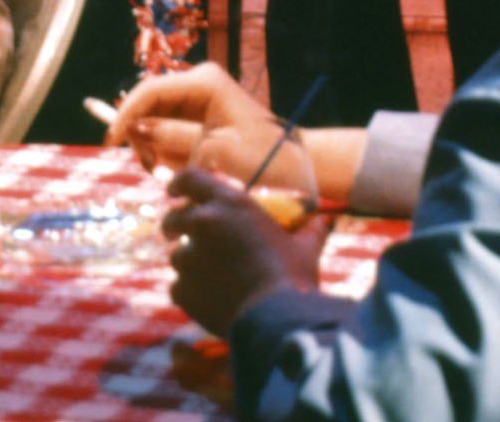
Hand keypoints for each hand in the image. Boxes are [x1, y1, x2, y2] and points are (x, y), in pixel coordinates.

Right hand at [105, 62, 273, 175]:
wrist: (292, 168)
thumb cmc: (261, 159)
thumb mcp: (214, 153)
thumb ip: (173, 139)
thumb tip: (137, 130)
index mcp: (204, 83)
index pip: (150, 90)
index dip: (126, 114)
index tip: (110, 142)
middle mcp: (197, 84)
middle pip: (147, 104)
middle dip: (141, 135)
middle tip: (151, 167)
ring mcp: (196, 99)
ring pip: (152, 120)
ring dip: (152, 147)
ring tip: (166, 171)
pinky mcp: (196, 118)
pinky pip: (165, 132)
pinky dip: (163, 152)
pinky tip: (175, 168)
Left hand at [161, 166, 324, 337]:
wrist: (276, 319)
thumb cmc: (293, 277)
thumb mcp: (305, 249)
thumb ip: (311, 231)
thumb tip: (326, 221)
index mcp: (230, 203)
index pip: (190, 178)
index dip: (178, 183)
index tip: (174, 190)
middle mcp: (203, 224)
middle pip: (174, 217)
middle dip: (174, 224)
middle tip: (179, 233)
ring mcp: (189, 258)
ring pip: (176, 255)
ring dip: (188, 262)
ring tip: (210, 276)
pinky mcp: (183, 290)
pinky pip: (178, 287)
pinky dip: (189, 291)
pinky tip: (209, 299)